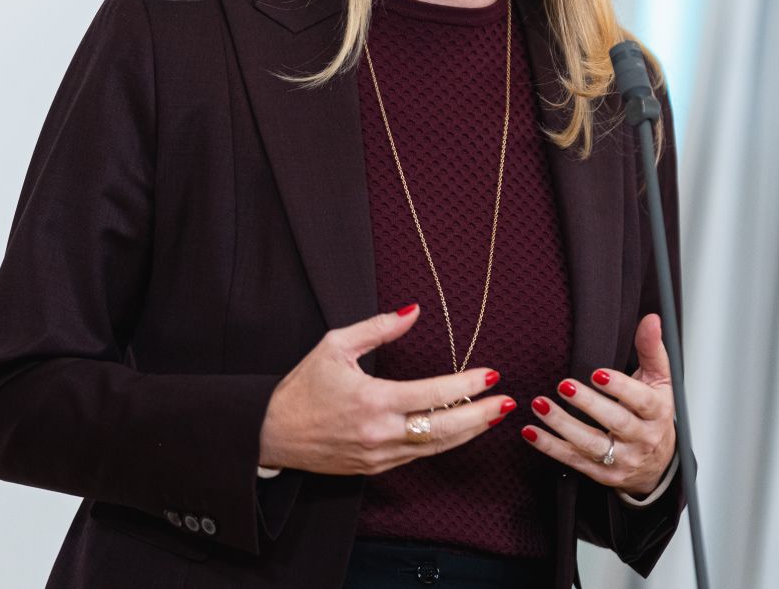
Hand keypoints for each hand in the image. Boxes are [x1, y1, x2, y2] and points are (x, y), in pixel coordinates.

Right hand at [257, 303, 513, 475]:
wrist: (270, 434)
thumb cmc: (302, 387)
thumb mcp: (335, 346)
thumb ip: (378, 328)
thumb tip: (414, 310)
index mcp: (372, 401)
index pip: (433, 394)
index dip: (467, 385)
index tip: (492, 375)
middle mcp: (380, 433)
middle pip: (444, 428)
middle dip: (481, 415)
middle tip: (508, 403)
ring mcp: (379, 455)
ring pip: (435, 446)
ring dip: (468, 431)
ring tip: (493, 415)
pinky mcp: (375, 469)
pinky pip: (418, 456)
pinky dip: (443, 443)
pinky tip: (460, 430)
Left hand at [522, 313, 675, 495]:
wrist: (657, 464)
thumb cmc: (654, 415)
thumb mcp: (660, 381)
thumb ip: (651, 349)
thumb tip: (651, 319)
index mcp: (658, 412)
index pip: (641, 400)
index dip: (620, 387)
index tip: (596, 373)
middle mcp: (642, 439)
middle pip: (616, 422)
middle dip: (588, 404)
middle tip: (563, 385)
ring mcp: (622, 460)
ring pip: (590, 444)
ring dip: (562, 425)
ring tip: (540, 405)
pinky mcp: (602, 474)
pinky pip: (573, 460)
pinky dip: (550, 447)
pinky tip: (531, 431)